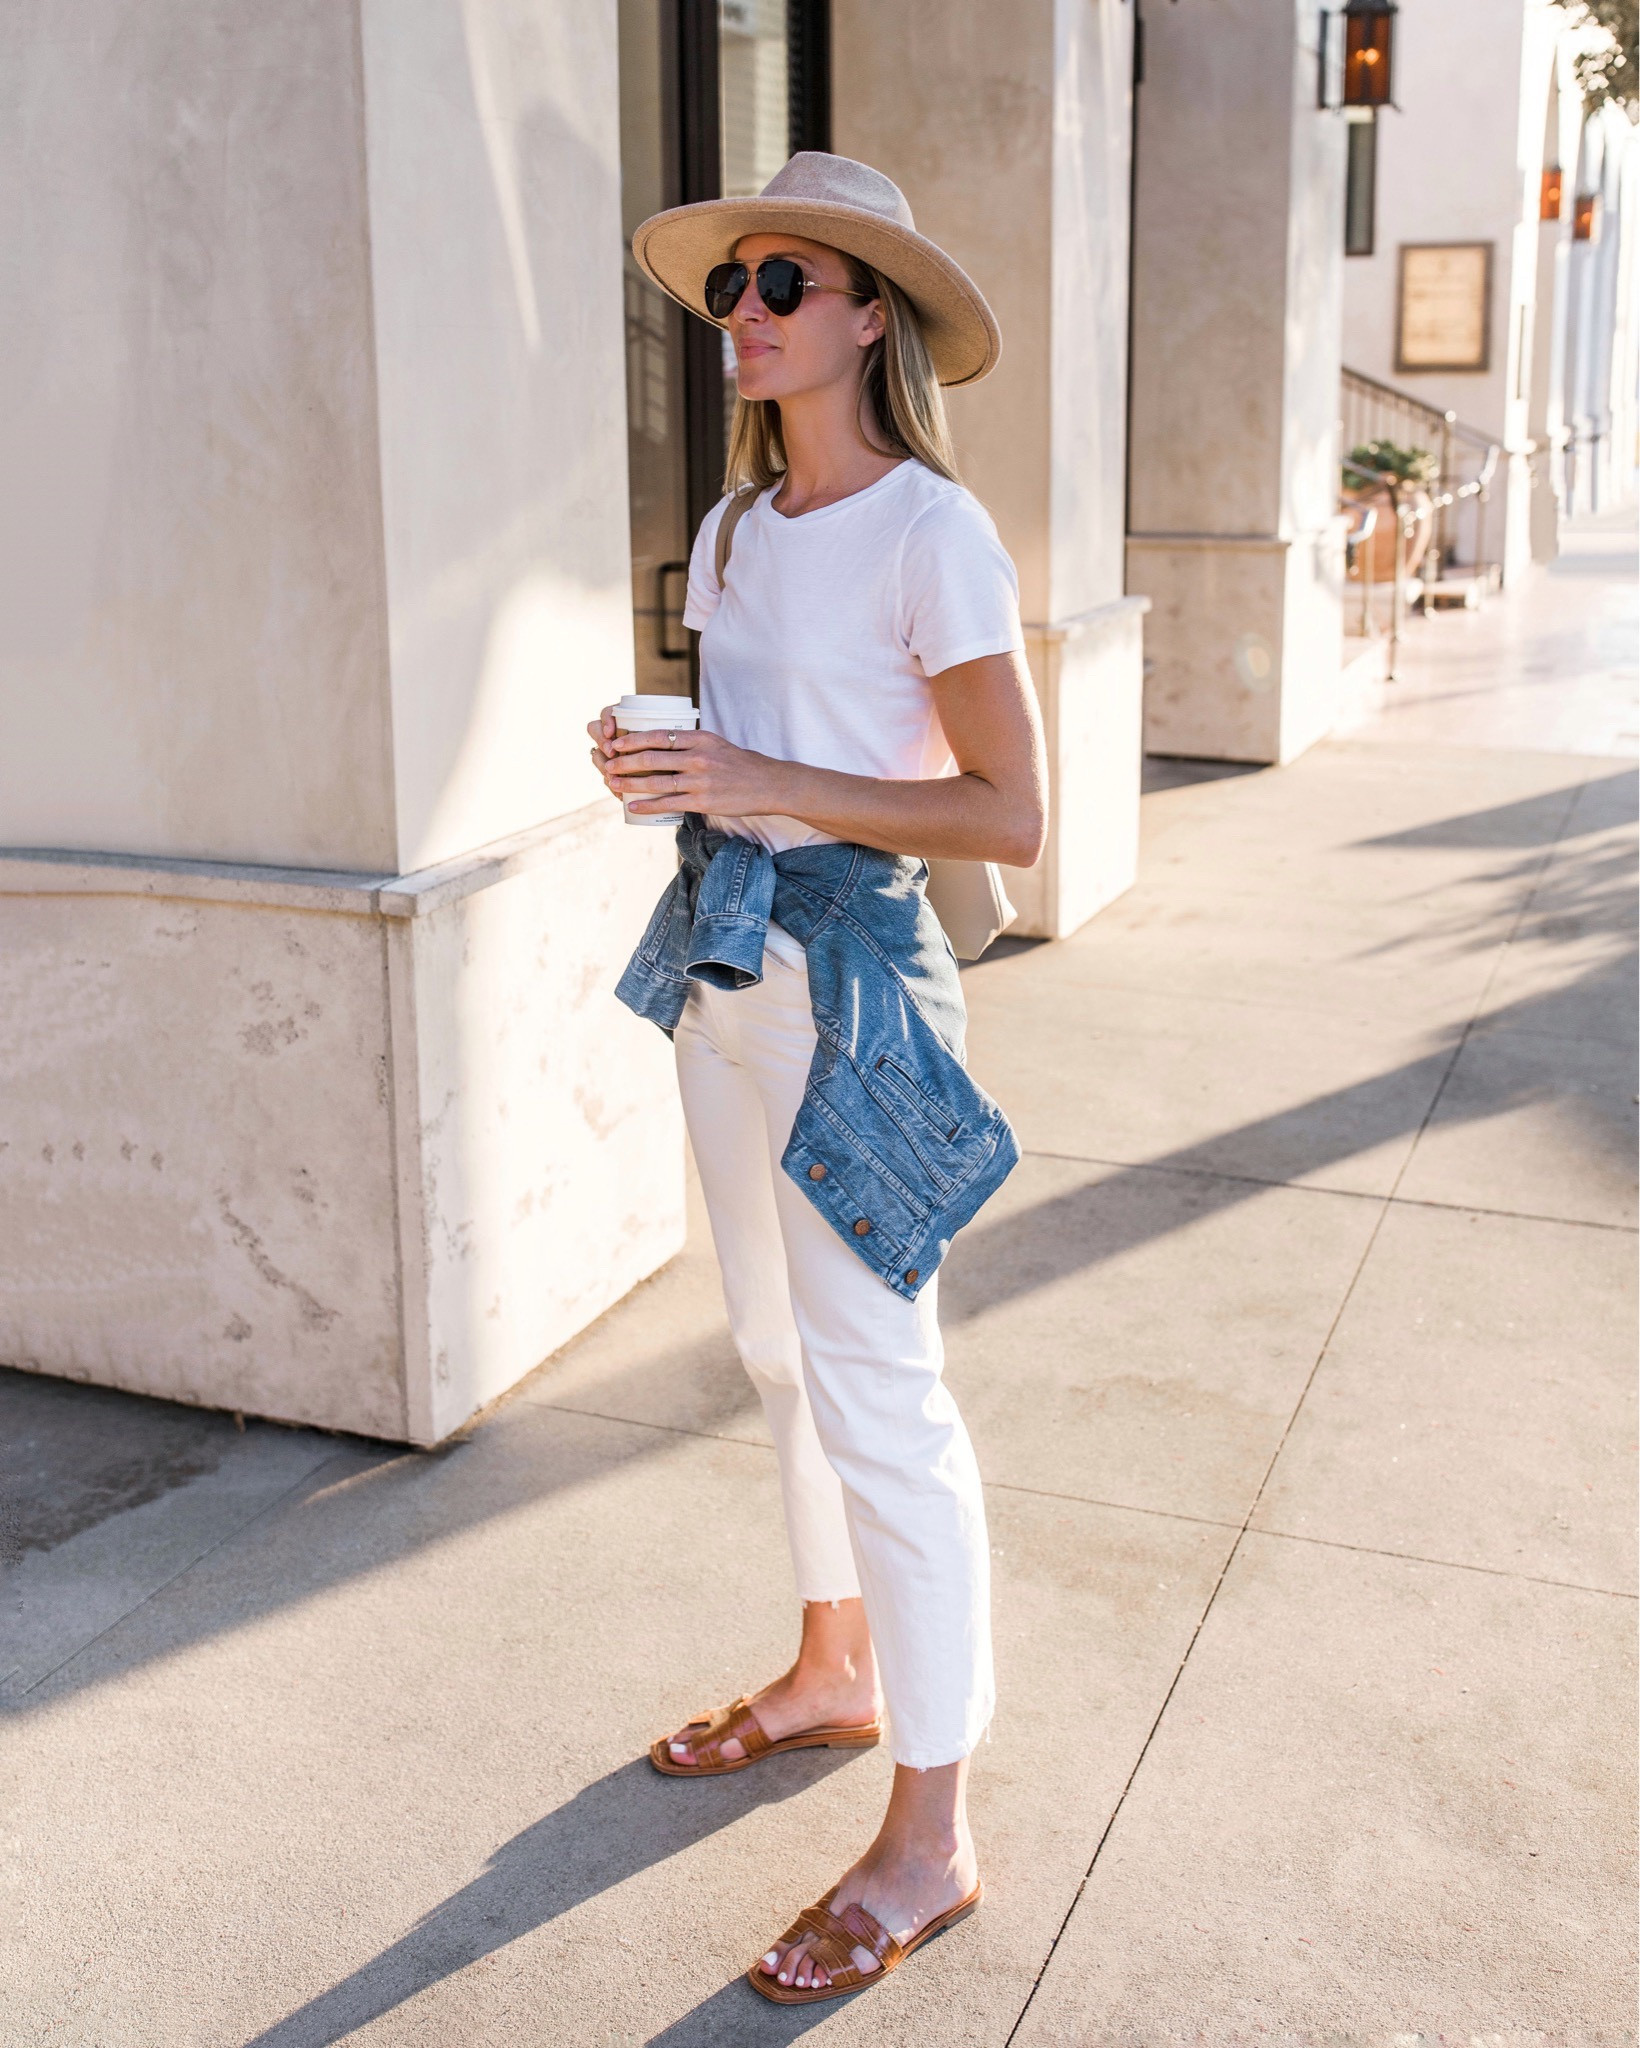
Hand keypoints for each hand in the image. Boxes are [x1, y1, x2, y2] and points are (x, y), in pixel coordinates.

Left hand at [588, 724, 790, 817]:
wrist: (768, 784)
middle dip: (625, 762)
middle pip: (652, 758)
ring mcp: (700, 780)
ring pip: (656, 781)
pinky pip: (668, 803)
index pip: (659, 736)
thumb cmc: (741, 764)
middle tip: (608, 764)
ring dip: (630, 783)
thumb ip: (691, 742)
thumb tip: (664, 742)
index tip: (616, 744)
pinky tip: (634, 805)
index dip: (633, 740)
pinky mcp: (703, 801)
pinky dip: (648, 805)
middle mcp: (698, 757)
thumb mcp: (716, 743)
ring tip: (614, 784)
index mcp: (700, 738)